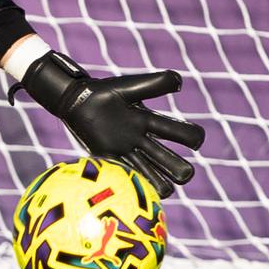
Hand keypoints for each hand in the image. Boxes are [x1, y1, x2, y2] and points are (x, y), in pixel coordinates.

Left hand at [17, 52, 206, 191]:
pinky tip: (135, 184)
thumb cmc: (103, 93)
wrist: (74, 101)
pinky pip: (127, 177)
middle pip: (174, 164)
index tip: (192, 141)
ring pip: (154, 178)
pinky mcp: (108, 159)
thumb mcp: (129, 88)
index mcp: (150, 122)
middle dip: (181, 171)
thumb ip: (153, 84)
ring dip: (162, 184)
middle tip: (177, 172)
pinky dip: (136, 182)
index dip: (194, 138)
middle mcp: (142, 140)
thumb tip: (180, 82)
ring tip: (161, 186)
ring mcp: (126, 151)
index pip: (184, 133)